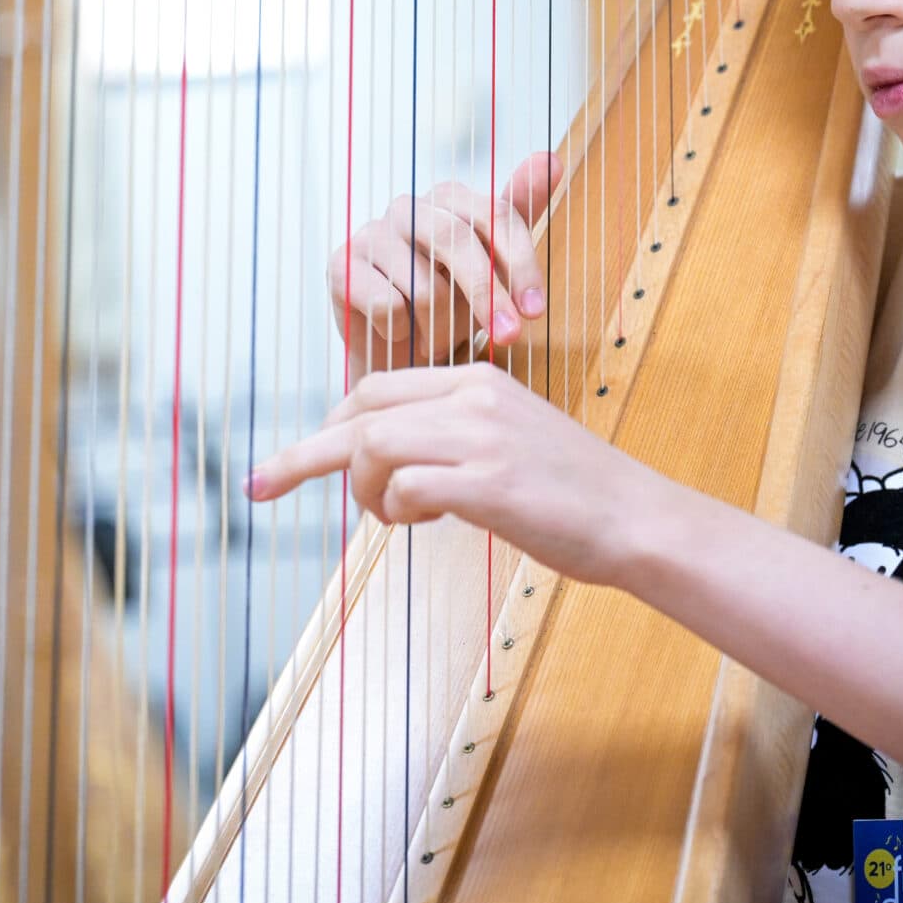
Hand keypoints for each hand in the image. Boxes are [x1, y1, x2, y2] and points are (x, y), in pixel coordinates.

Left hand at [246, 362, 678, 586]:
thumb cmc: (572, 494)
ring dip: (360, 489)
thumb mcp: (508, 440)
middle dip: (305, 452)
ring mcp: (482, 438)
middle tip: (264, 486)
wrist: (638, 520)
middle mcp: (474, 397)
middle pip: (359, 410)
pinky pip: (405, 487)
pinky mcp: (490, 483)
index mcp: (477, 380)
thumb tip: (387, 464)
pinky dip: (395, 510)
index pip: (376, 387)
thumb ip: (450, 438)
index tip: (303, 457)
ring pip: (372, 445)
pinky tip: (423, 523)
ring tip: (387, 517)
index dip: (330, 424)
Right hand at [327, 149, 560, 378]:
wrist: (395, 349)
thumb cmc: (449, 301)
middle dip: (487, 295)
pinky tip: (397, 333)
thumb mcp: (493, 264)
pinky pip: (387, 307)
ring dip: (439, 328)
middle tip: (509, 337)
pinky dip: (402, 332)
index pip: (494, 215)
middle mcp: (407, 206)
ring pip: (423, 287)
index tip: (535, 311)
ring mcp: (370, 232)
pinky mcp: (341, 265)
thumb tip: (550, 158)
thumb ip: (519, 210)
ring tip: (434, 336)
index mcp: (449, 198)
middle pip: (456, 241)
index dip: (521, 263)